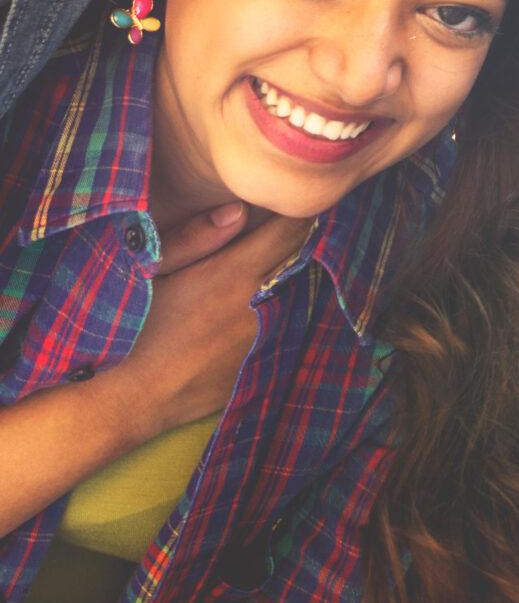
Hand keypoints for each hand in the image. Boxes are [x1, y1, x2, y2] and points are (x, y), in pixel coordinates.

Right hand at [118, 212, 303, 434]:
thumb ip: (194, 238)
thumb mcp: (149, 274)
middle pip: (307, 257)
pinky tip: (274, 305)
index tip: (288, 203)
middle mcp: (263, 305)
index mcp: (234, 276)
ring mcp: (272, 337)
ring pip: (307, 290)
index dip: (295, 211)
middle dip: (303, 240)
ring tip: (283, 265)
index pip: (293, 229)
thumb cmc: (131, 329)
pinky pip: (296, 324)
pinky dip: (291, 309)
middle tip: (289, 230)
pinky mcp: (270, 362)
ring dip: (300, 275)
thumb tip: (239, 210)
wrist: (128, 399)